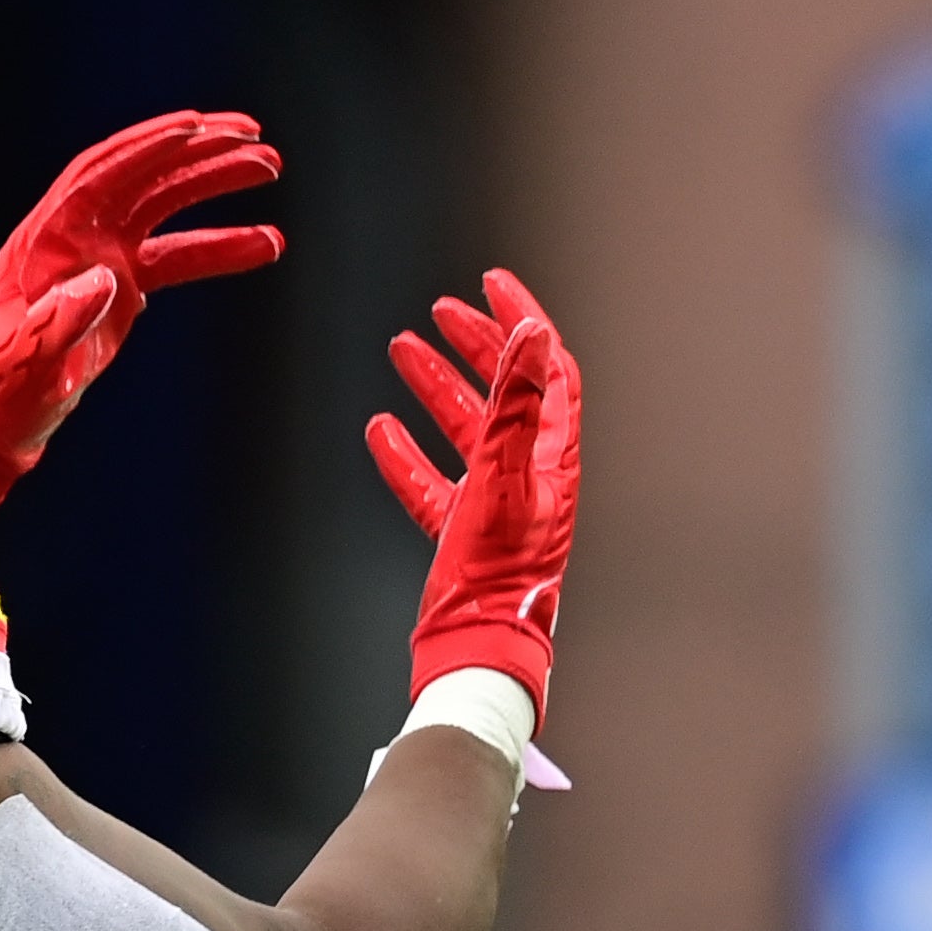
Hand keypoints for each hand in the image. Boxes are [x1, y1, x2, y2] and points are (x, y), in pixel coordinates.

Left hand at [0, 111, 284, 510]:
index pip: (102, 175)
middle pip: (141, 177)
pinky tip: (262, 245)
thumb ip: (57, 321)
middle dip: (196, 152)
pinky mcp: (116, 291)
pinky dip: (216, 248)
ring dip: (215, 185)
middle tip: (254, 139)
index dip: (148, 146)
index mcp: (46, 240)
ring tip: (270, 170)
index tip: (196, 127)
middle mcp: (74, 238)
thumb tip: (102, 282)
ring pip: (164, 207)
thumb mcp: (20, 362)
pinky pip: (174, 257)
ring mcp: (97, 260)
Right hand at [364, 275, 581, 723]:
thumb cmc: (500, 574)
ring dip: (434, 386)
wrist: (479, 645)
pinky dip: (406, 451)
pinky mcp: (459, 531)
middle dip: (474, 345)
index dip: (522, 321)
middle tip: (442, 311)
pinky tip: (380, 430)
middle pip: (504, 390)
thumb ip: (518, 405)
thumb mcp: (505, 477)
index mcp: (551, 455)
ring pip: (463, 427)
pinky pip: (429, 479)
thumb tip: (532, 335)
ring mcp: (493, 501)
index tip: (491, 284)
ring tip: (402, 350)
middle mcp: (528, 472)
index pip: (547, 368)